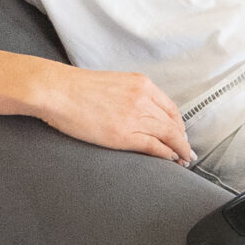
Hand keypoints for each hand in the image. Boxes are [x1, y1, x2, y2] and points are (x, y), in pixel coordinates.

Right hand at [28, 61, 195, 162]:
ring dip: (178, 149)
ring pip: (167, 135)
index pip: (169, 107)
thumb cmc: (76, 88)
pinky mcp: (124, 134)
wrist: (56, 90)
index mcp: (141, 84)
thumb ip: (129, 95)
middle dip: (182, 139)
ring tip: (183, 160)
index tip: (181, 134)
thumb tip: (137, 111)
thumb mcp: (112, 84)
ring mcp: (134, 116)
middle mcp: (143, 98)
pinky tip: (171, 160)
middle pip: (172, 122)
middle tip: (188, 152)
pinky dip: (166, 154)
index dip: (178, 124)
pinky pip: (153, 146)